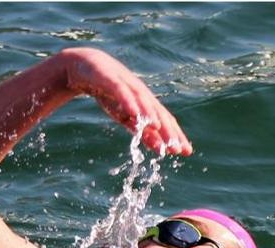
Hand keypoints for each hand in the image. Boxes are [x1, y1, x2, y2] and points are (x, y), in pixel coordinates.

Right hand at [62, 47, 192, 156]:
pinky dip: (129, 102)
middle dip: (169, 130)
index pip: (166, 121)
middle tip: (177, 146)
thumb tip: (160, 148)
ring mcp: (128, 86)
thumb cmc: (112, 95)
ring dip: (151, 115)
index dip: (176, 136)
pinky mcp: (111, 80)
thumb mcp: (128, 118)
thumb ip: (144, 132)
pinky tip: (134, 113)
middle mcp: (143, 95)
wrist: (88, 67)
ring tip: (159, 128)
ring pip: (143, 101)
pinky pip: (122, 92)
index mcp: (148, 104)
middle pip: (159, 113)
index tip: (186, 152)